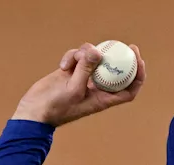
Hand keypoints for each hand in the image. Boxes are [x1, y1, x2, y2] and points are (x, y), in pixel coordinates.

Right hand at [12, 43, 145, 127]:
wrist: (34, 111)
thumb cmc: (56, 107)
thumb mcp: (73, 89)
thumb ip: (85, 69)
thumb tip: (97, 50)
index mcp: (103, 99)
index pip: (128, 90)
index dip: (137, 76)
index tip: (139, 61)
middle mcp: (96, 88)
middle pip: (115, 70)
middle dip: (121, 57)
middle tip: (126, 45)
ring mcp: (84, 79)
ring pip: (95, 59)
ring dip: (86, 54)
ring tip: (73, 61)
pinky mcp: (72, 71)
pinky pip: (78, 57)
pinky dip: (71, 56)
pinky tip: (62, 66)